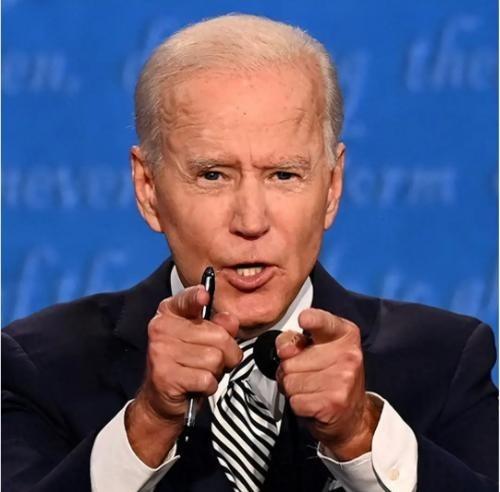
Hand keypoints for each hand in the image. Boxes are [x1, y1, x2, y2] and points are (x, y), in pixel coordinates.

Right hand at [126, 285, 241, 465]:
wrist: (160, 400)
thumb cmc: (185, 365)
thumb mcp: (204, 341)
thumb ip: (220, 326)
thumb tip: (230, 320)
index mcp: (170, 313)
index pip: (187, 299)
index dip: (197, 296)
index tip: (204, 295)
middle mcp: (161, 328)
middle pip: (218, 335)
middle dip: (227, 353)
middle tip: (214, 361)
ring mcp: (161, 351)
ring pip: (215, 358)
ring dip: (217, 371)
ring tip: (203, 373)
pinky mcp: (165, 375)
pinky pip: (206, 378)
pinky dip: (209, 386)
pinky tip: (198, 385)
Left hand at [275, 308, 381, 460]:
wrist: (353, 415)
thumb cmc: (332, 376)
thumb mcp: (317, 349)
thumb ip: (295, 339)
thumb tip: (285, 349)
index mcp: (345, 334)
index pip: (322, 321)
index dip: (310, 320)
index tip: (304, 320)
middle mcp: (348, 355)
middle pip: (290, 358)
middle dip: (289, 369)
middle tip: (306, 374)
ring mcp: (342, 379)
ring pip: (289, 381)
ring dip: (292, 388)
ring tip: (310, 388)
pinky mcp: (334, 402)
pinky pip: (295, 401)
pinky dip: (297, 404)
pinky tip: (312, 402)